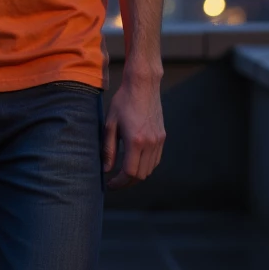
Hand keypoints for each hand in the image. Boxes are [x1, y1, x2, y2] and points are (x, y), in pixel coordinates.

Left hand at [102, 73, 164, 189]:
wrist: (143, 85)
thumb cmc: (123, 102)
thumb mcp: (110, 124)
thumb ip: (108, 149)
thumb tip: (106, 170)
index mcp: (135, 140)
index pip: (129, 172)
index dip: (119, 183)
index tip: (109, 184)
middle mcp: (150, 143)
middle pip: (141, 175)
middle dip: (127, 183)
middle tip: (114, 182)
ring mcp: (159, 140)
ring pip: (150, 169)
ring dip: (137, 176)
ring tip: (123, 174)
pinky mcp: (162, 137)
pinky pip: (155, 160)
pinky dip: (145, 166)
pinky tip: (134, 163)